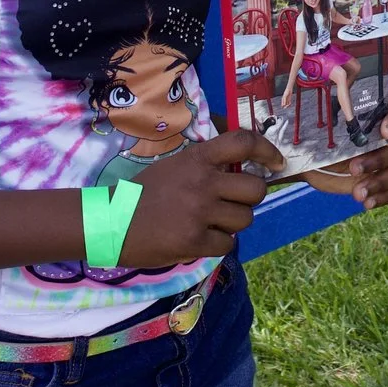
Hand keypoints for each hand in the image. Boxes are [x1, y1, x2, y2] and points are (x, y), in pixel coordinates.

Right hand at [122, 128, 281, 265]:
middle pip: (256, 189)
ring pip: (246, 219)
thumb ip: (207, 165)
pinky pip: (228, 244)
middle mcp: (202, 182)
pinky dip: (219, 244)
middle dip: (250, 198)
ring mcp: (199, 212)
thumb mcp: (175, 165)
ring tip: (213, 222)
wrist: (111, 222)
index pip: (243, 142)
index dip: (267, 150)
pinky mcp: (194, 240)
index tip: (276, 163)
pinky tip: (201, 239)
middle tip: (233, 202)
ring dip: (234, 223)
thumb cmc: (145, 193)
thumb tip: (244, 169)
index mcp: (197, 158)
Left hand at [300, 98, 387, 208]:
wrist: (315, 164)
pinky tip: (367, 202)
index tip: (385, 133)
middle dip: (380, 159)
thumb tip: (321, 123)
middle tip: (354, 169)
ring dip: (381, 182)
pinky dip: (385, 197)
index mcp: (376, 115)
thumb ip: (331, 122)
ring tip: (358, 193)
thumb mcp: (324, 129)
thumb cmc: (320, 140)